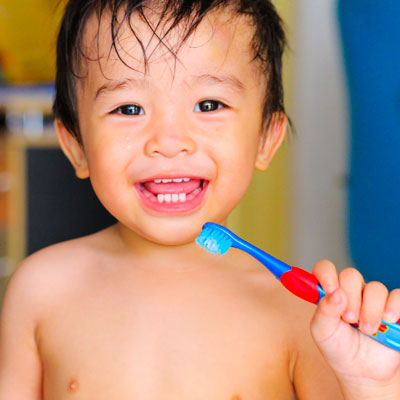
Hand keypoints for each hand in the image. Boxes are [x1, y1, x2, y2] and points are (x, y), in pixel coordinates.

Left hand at [310, 260, 399, 398]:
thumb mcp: (322, 332)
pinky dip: (393, 307)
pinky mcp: (394, 308)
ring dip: (370, 309)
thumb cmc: (338, 348)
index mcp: (331, 293)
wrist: (363, 373)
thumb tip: (334, 292)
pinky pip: (398, 296)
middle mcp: (351, 291)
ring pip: (375, 287)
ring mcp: (373, 299)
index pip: (325, 269)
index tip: (329, 289)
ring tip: (367, 330)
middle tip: (349, 319)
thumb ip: (324, 311)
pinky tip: (388, 320)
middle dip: (350, 297)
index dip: (326, 273)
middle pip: (351, 275)